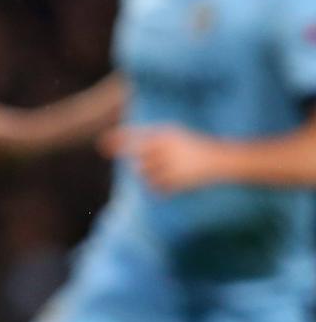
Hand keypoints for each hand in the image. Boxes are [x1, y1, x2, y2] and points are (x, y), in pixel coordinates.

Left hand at [99, 125, 223, 193]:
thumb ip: (152, 140)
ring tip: (169, 173)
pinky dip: (159, 188)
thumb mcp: (174, 136)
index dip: (119, 140)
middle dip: (144, 165)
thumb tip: (129, 150)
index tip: (101, 144)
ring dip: (150, 177)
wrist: (219, 160)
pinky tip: (171, 184)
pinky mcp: (177, 179)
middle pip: (138, 160)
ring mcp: (171, 163)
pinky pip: (156, 187)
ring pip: (145, 175)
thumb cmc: (193, 146)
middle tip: (160, 165)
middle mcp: (166, 147)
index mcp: (165, 133)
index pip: (137, 136)